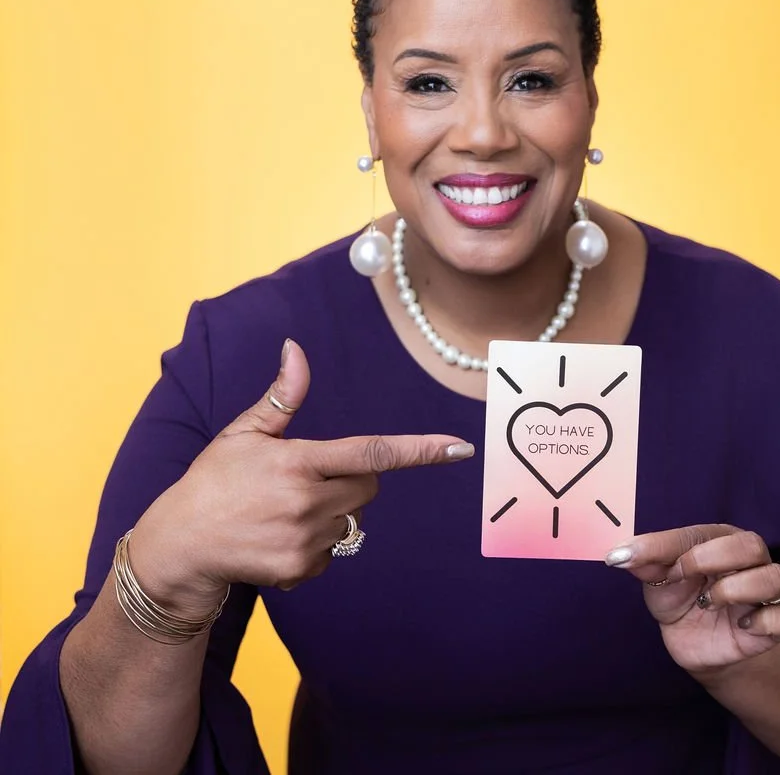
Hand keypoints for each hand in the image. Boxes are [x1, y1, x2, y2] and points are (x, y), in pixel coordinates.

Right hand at [128, 339, 473, 614]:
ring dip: (334, 512)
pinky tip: (280, 537)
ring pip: (354, 521)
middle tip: (307, 479)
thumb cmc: (213, 481)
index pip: (373, 452)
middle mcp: (307, 503)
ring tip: (285, 511)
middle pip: (370, 488)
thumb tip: (296, 348)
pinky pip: (334, 551)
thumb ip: (282, 396)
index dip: (420, 450)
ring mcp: (306, 540)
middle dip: (352, 480)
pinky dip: (317, 544)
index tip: (460, 448)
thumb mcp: (243, 433)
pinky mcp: (302, 569)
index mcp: (298, 462)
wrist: (180, 547)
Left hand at [606, 525, 779, 673]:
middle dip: (712, 561)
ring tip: (711, 604)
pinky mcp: (778, 624)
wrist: (695, 644)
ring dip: (737, 591)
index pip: (704, 534)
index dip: (678, 549)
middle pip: (751, 545)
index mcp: (719, 540)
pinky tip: (743, 626)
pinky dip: (768, 620)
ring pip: (775, 578)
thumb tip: (617, 554)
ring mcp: (766, 591)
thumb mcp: (656, 580)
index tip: (656, 568)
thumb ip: (643, 562)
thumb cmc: (679, 599)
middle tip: (684, 580)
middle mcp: (749, 560)